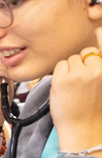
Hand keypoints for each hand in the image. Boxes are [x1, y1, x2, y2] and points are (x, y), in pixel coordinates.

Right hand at [0, 43, 8, 128]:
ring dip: (5, 64)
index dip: (1, 49)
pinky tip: (8, 76)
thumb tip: (11, 49)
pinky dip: (2, 70)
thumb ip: (2, 63)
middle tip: (17, 63)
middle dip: (5, 57)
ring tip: (13, 72)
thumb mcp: (3, 76)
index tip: (15, 54)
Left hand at [49, 27, 101, 150]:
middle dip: (82, 62)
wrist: (84, 128)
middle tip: (82, 81)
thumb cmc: (94, 108)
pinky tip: (65, 87)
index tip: (98, 29)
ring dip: (70, 69)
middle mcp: (99, 68)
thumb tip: (98, 33)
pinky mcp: (64, 78)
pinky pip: (60, 66)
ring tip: (74, 87)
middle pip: (86, 52)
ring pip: (72, 59)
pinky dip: (59, 74)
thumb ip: (99, 67)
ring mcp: (81, 73)